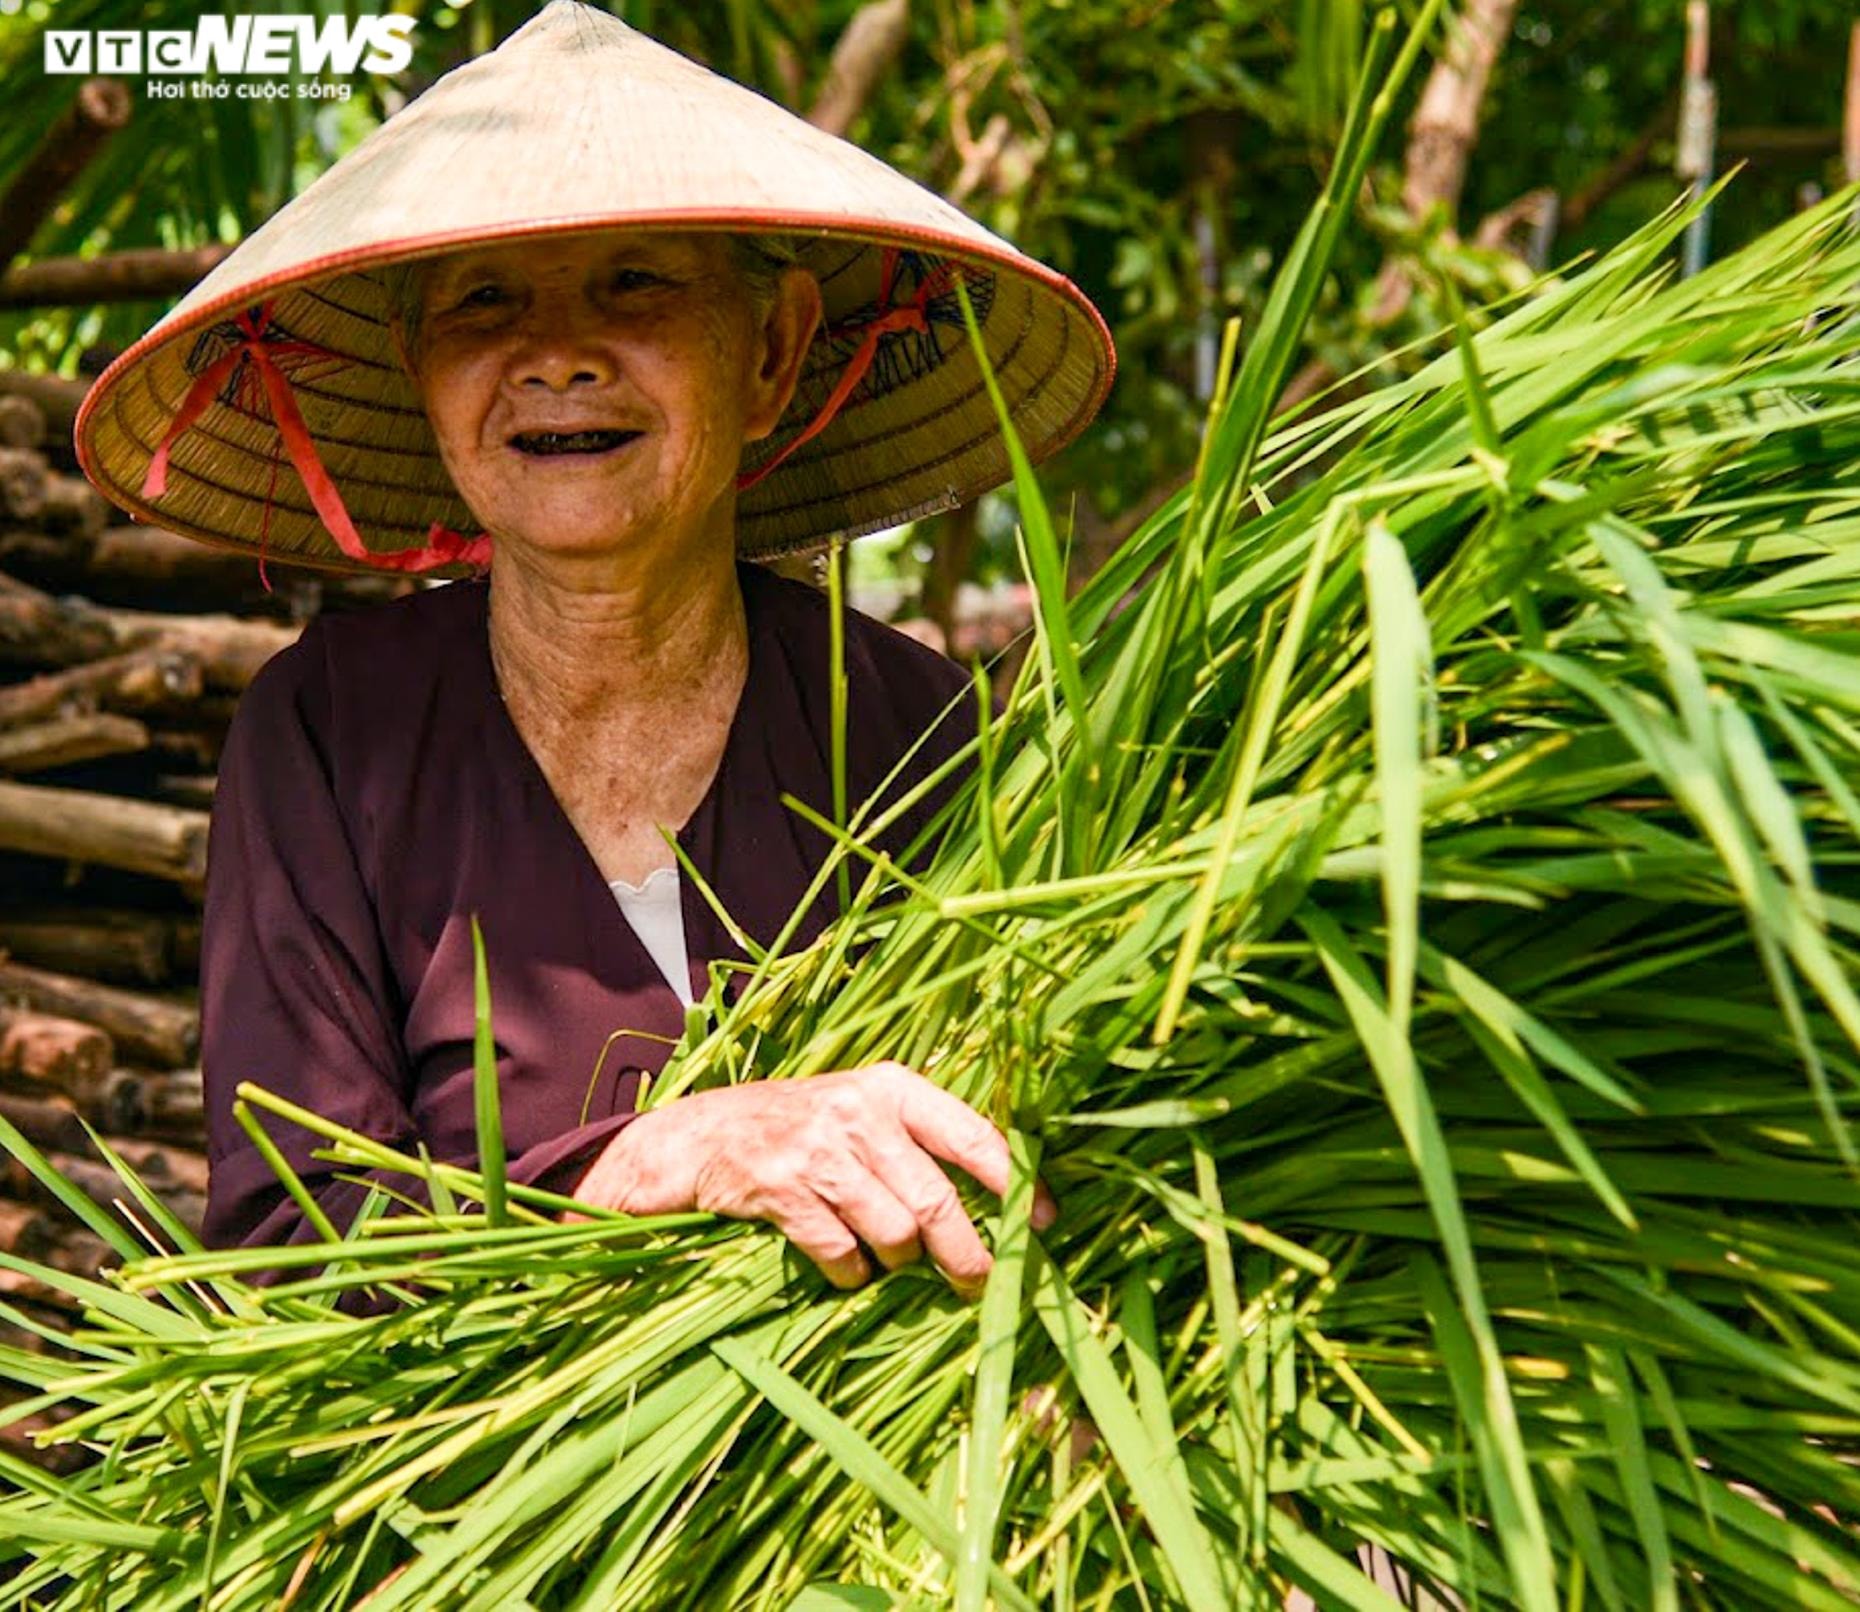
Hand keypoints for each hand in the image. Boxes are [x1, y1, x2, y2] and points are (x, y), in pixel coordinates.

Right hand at [568, 1060, 1057, 1294]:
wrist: (699, 1135)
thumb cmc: (800, 1127)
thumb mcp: (863, 1111)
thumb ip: (921, 1144)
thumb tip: (1003, 1201)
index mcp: (893, 1087)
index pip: (974, 1135)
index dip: (1015, 1184)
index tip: (1045, 1223)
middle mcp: (861, 1113)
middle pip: (937, 1202)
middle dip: (967, 1255)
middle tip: (979, 1285)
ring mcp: (819, 1151)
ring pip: (893, 1234)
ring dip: (897, 1262)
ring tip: (886, 1259)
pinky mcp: (781, 1189)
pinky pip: (840, 1253)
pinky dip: (850, 1272)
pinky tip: (843, 1264)